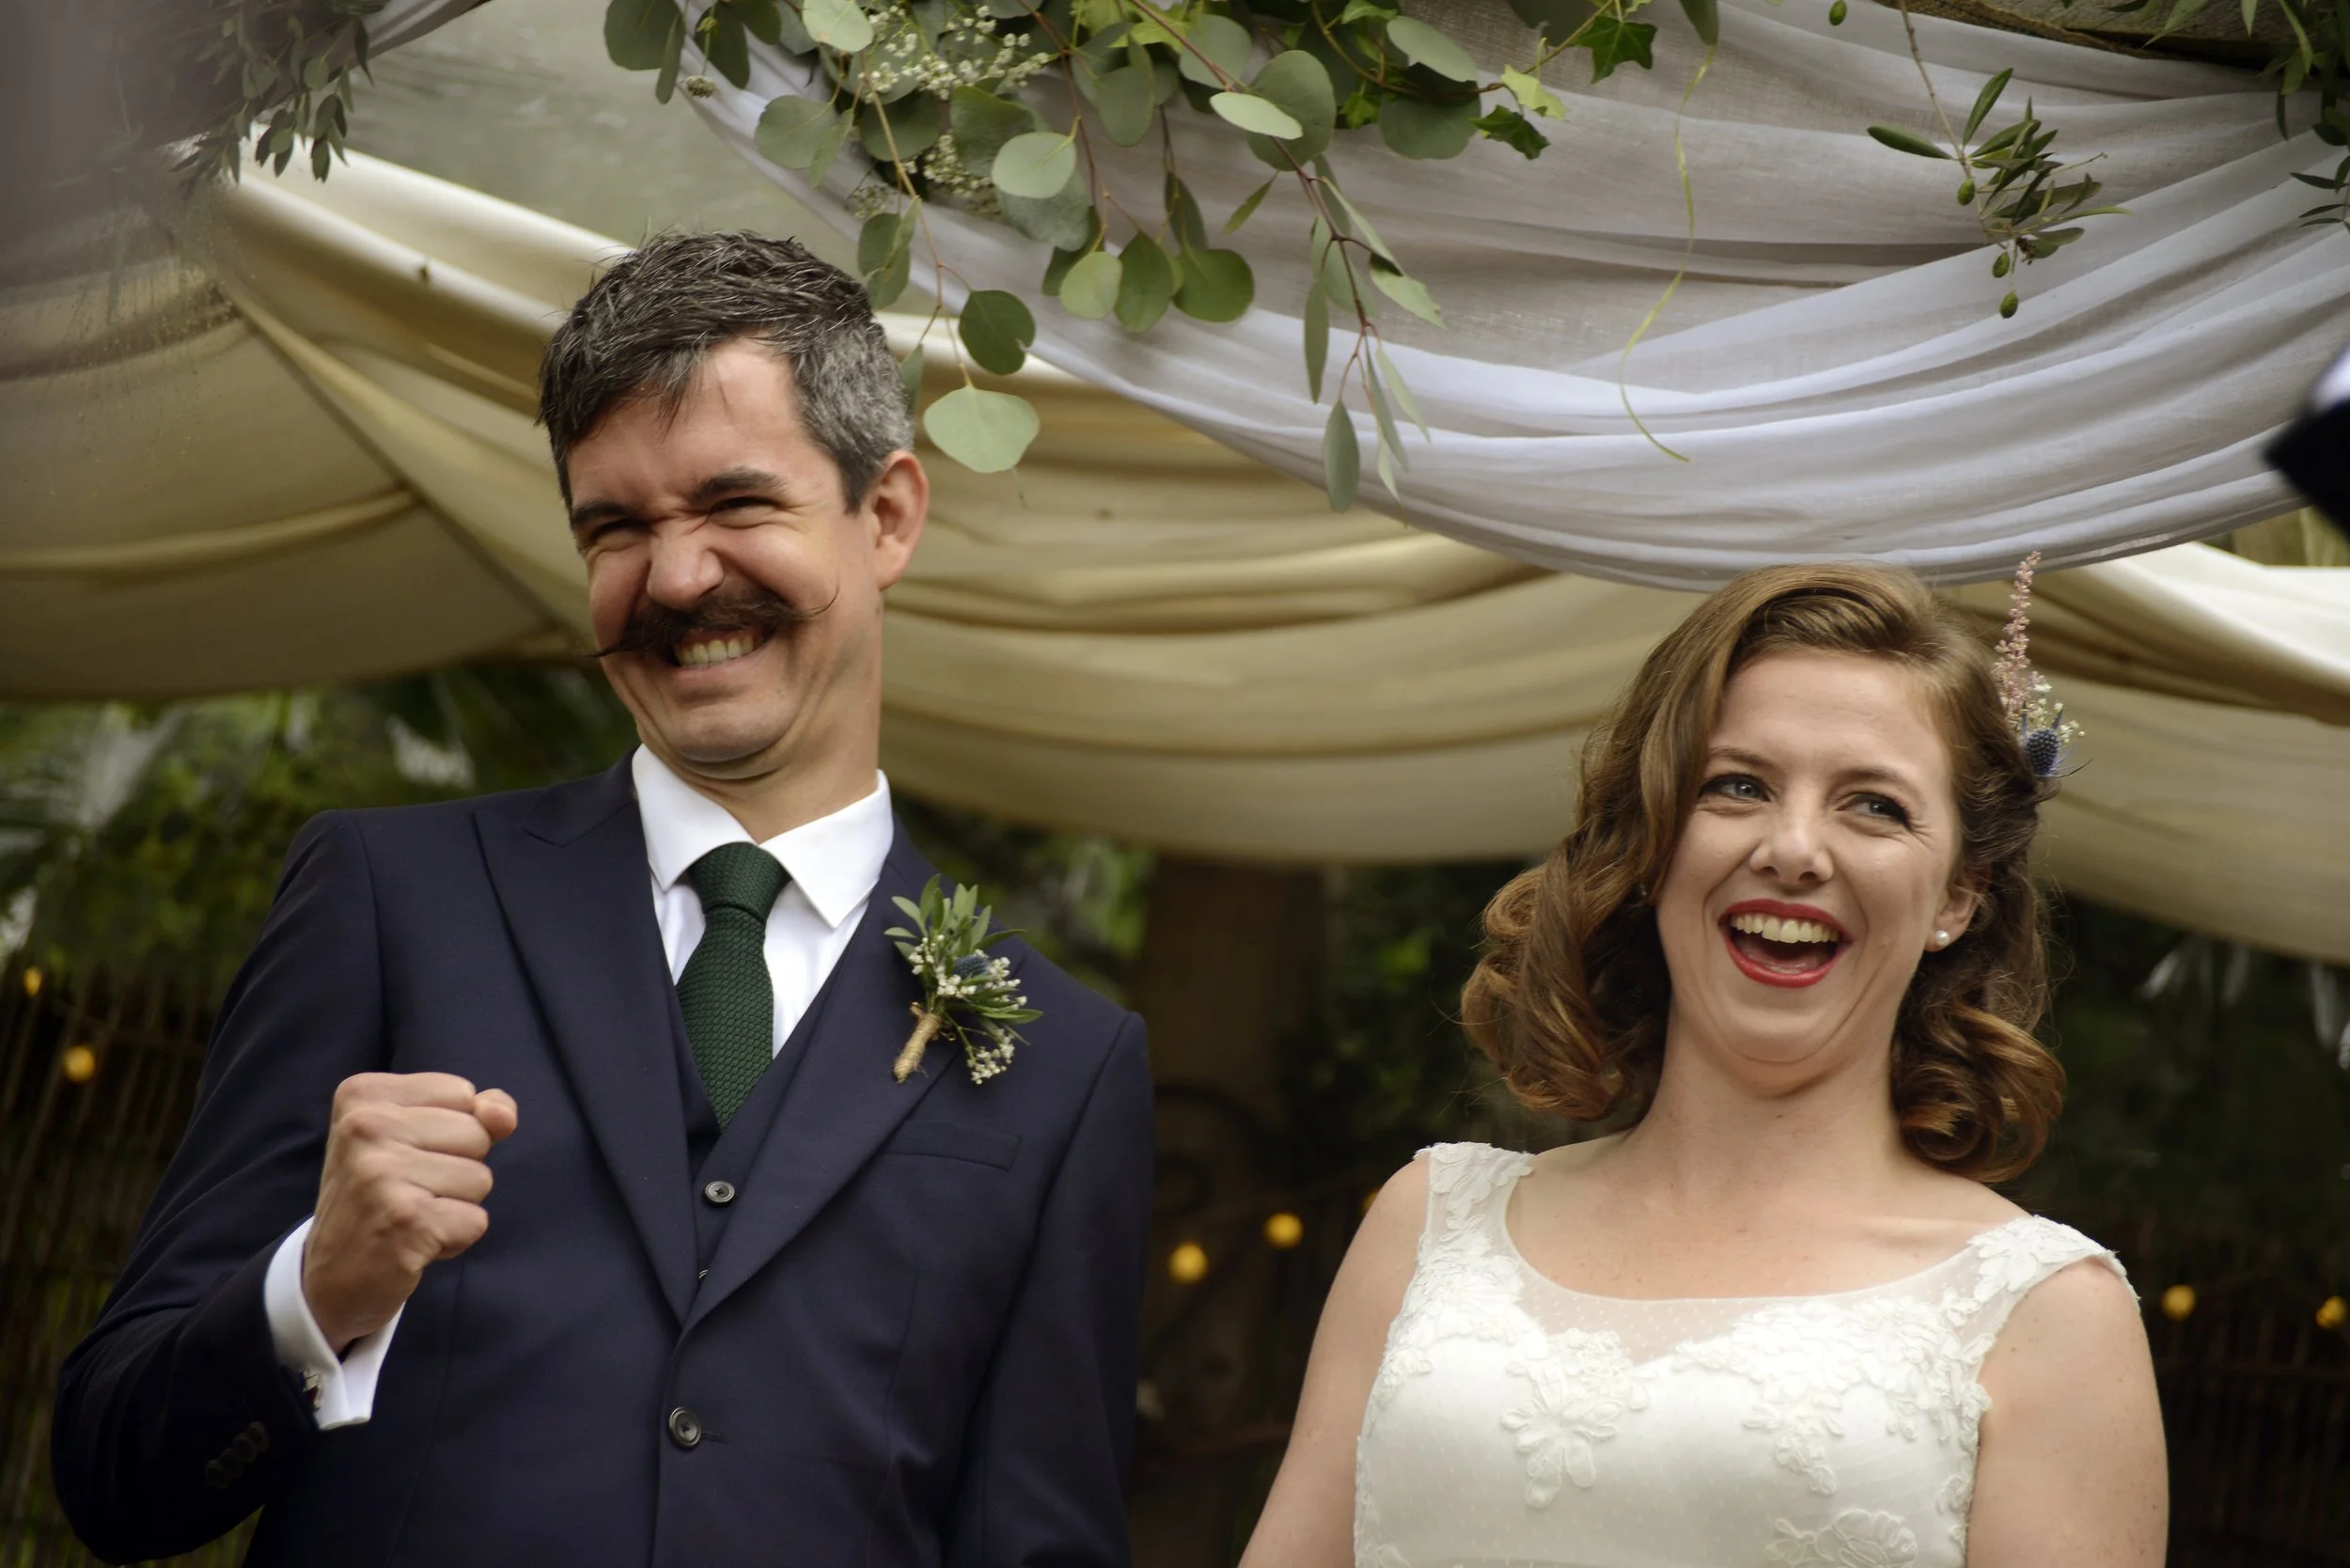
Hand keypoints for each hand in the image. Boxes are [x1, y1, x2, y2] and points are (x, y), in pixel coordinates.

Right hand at [302, 1073, 517, 1353]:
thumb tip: (504, 1116)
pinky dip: (455, 1238)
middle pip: (476, 1134)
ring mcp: (380, 1173)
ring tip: (410, 1216)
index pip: (462, 1093)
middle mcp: (364, 1126)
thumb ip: (474, 1111)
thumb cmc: (383, 1196)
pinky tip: (414, 1242)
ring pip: (480, 1178)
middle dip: (458, 1169)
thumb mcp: (418, 1136)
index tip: (404, 1157)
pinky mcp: (404, 1219)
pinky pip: (476, 1220)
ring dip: (457, 1206)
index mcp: (363, 1094)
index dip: (451, 1133)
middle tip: (407, 1192)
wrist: (332, 1277)